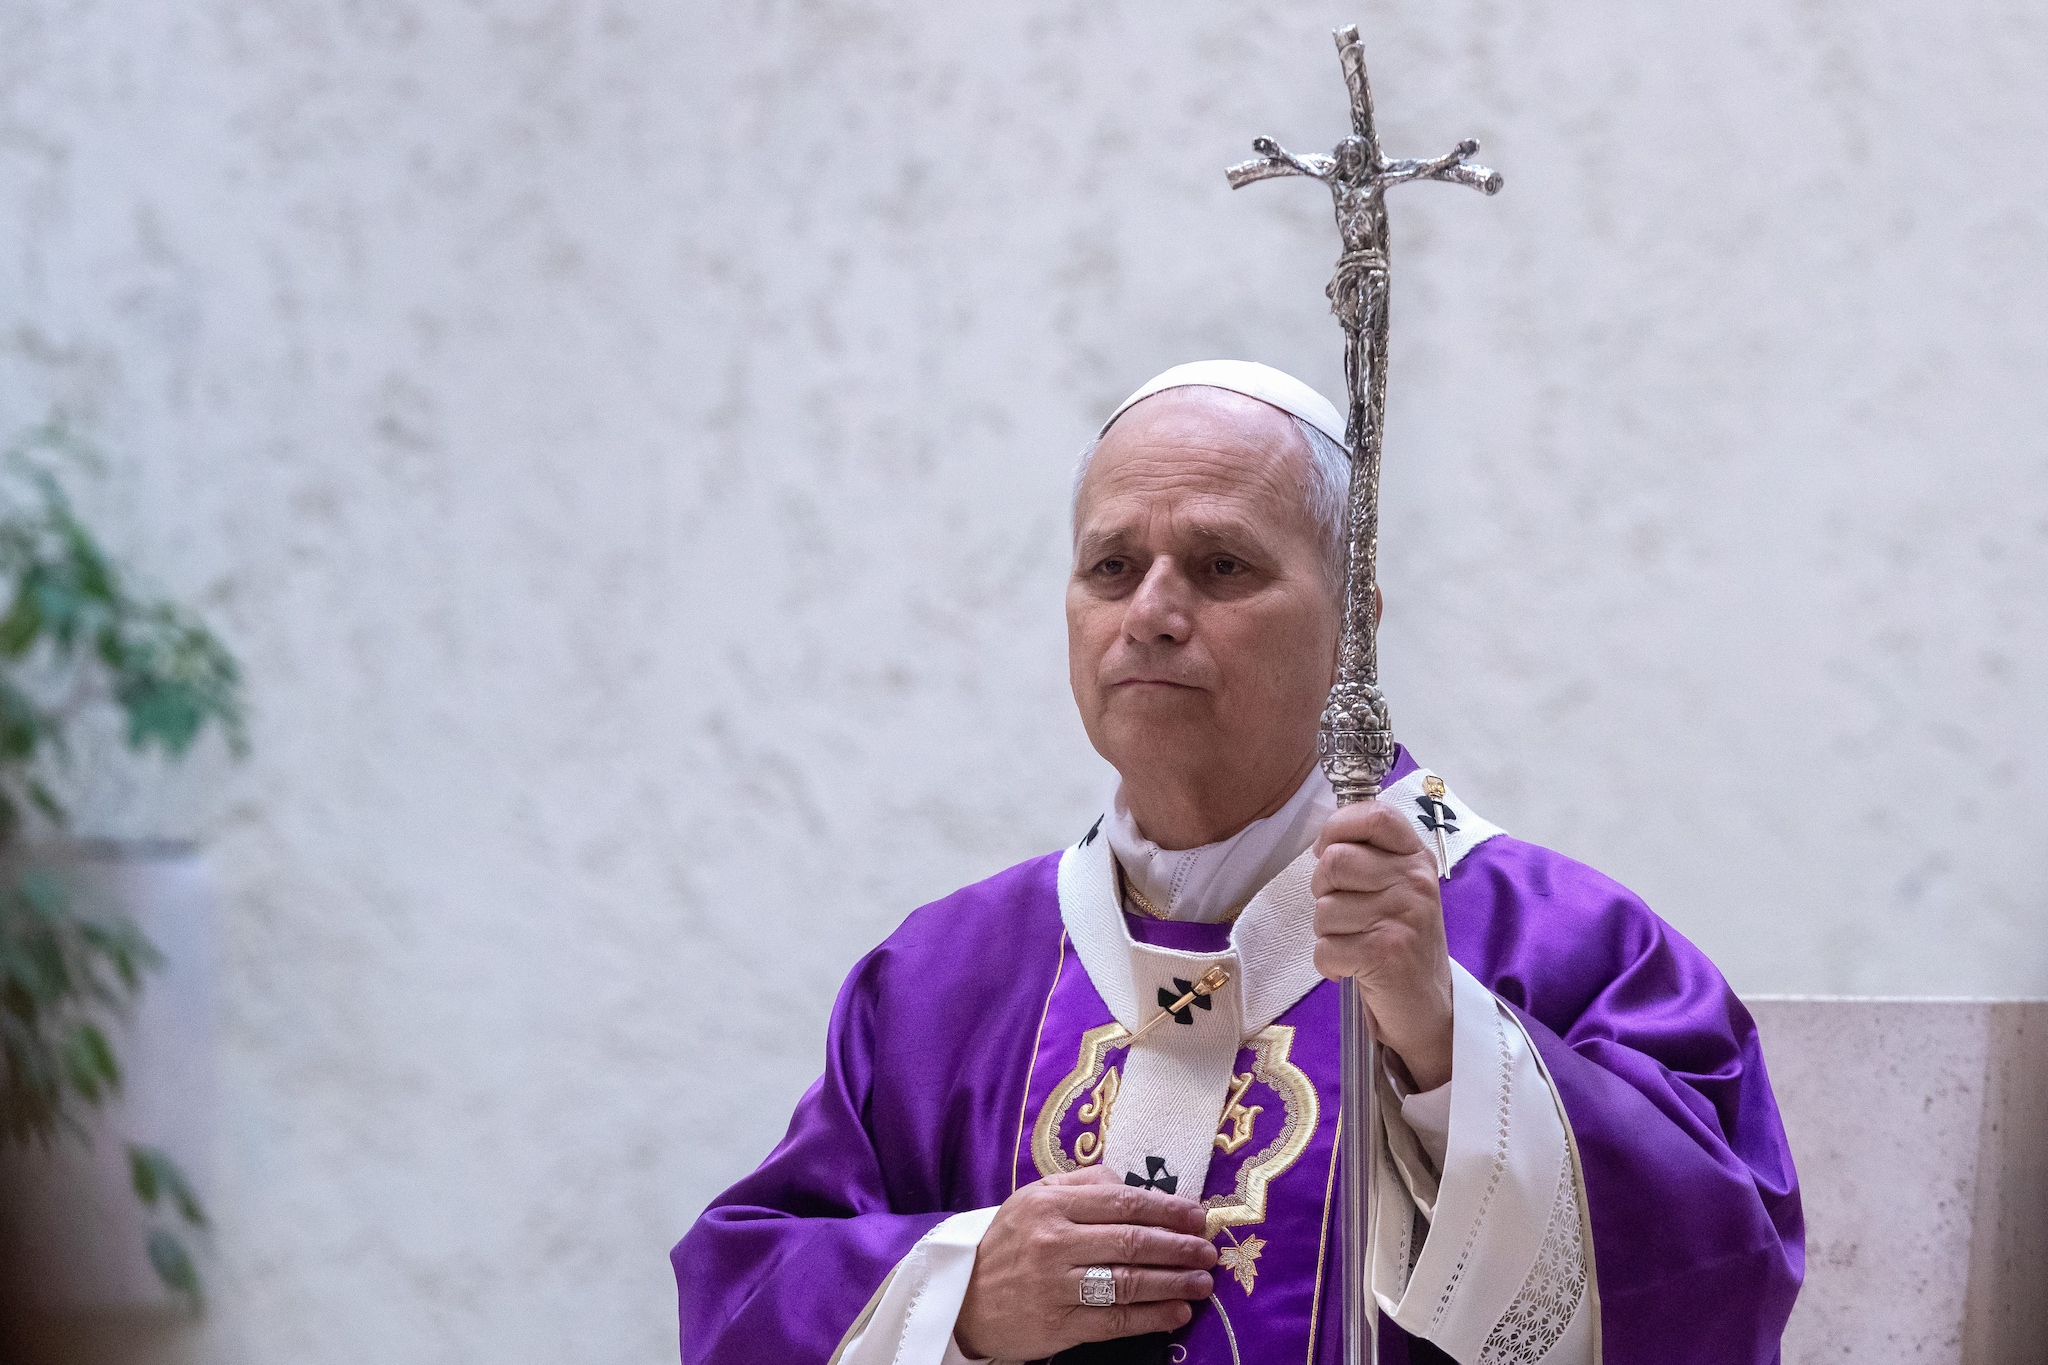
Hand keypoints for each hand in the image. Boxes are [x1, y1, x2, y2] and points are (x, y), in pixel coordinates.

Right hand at [954, 1166, 1216, 1360]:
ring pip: (1128, 1281)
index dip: (1167, 1209)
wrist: (963, 1299)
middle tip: (1209, 1250)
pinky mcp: (1059, 1325)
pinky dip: (1153, 1317)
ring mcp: (1056, 1286)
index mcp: (1049, 1205)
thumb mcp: (1033, 1199)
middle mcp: (1053, 1242)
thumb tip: (1130, 1182)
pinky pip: (1116, 1320)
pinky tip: (1178, 1313)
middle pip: (1131, 1241)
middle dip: (1179, 1246)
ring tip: (1203, 1282)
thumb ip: (1081, 1184)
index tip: (1197, 1215)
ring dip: (1174, 1282)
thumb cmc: (1007, 1244)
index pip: (1122, 1202)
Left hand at [1312, 799, 1454, 1090]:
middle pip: (1334, 862)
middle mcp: (1415, 882)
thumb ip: (1370, 857)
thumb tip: (1323, 841)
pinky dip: (1329, 964)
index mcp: (1416, 858)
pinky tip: (1354, 968)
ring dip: (1328, 933)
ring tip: (1356, 943)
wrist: (1430, 1007)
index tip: (1328, 850)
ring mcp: (1403, 917)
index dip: (1338, 827)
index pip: (1375, 815)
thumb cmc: (1402, 940)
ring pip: (1323, 909)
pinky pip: (1324, 949)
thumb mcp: (1398, 888)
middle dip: (1323, 890)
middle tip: (1344, 912)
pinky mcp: (1385, 955)